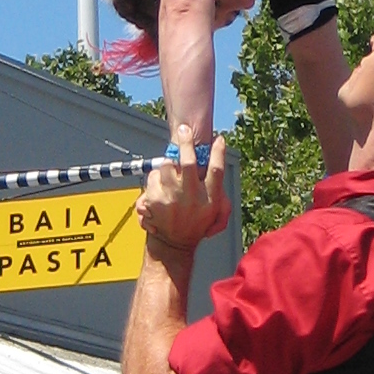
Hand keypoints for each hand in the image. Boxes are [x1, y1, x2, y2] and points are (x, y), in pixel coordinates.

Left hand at [136, 126, 228, 254]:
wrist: (173, 244)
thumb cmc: (196, 225)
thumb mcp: (216, 214)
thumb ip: (221, 194)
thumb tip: (218, 175)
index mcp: (209, 199)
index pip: (216, 171)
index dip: (218, 153)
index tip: (218, 139)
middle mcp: (191, 197)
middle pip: (188, 162)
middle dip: (186, 143)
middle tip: (184, 129)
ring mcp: (171, 199)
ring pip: (167, 165)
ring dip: (168, 163)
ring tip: (170, 169)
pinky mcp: (154, 200)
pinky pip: (153, 177)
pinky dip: (156, 178)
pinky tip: (160, 186)